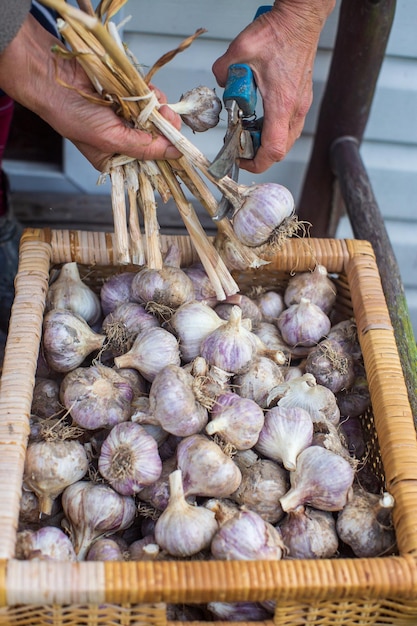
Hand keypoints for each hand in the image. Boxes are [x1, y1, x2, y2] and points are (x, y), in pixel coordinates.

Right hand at [0, 14, 180, 171]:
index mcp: (116, 158)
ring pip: (156, 116)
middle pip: (157, 139)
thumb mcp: (111, 139)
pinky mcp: (127, 96)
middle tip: (167, 116)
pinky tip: (145, 92)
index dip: (166, 153)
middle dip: (165, 127)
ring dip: (158, 108)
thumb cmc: (72, 115)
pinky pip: (148, 97)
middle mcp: (122, 139)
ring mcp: (126, 116)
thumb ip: (144, 147)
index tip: (177, 144)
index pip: (150, 162)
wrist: (54, 77)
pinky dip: (150, 93)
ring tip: (153, 103)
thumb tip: (174, 154)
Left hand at [212, 0, 334, 172]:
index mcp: (281, 103)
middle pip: (280, 149)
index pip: (274, 148)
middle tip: (241, 144)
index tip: (241, 159)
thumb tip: (220, 81)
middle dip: (258, 153)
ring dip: (266, 142)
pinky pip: (289, 126)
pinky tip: (260, 117)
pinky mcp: (302, 100)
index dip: (256, 162)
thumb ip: (223, 69)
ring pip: (287, 139)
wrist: (300, 20)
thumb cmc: (279, 33)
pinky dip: (274, 129)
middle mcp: (295, 108)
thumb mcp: (241, 49)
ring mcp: (302, 105)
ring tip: (248, 131)